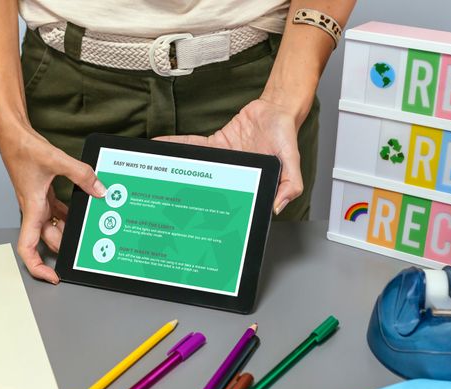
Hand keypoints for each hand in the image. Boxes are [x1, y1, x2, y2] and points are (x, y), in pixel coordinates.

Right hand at [0, 122, 105, 283]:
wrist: (12, 134)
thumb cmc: (22, 148)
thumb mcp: (56, 160)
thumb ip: (81, 175)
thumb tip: (100, 190)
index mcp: (32, 209)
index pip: (28, 248)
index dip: (38, 267)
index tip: (53, 275)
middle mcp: (34, 210)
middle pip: (46, 241)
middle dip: (63, 250)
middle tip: (83, 254)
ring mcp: (38, 202)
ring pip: (53, 227)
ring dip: (68, 233)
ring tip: (88, 235)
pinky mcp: (43, 193)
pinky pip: (57, 211)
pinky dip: (69, 215)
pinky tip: (84, 211)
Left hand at [155, 98, 302, 213]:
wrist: (277, 109)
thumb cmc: (285, 136)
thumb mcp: (292, 162)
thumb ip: (290, 184)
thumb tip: (277, 206)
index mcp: (249, 180)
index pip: (231, 197)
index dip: (215, 209)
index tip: (200, 218)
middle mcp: (233, 172)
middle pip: (208, 184)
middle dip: (190, 192)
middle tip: (169, 200)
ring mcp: (222, 158)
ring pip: (197, 165)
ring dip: (179, 167)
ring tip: (157, 173)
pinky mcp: (216, 143)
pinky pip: (194, 145)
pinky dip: (178, 145)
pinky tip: (163, 145)